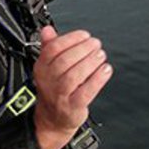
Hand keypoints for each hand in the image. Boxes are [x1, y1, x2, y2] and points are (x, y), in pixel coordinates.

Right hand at [33, 26, 112, 148]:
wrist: (52, 119)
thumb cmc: (54, 88)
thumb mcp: (48, 66)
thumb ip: (49, 46)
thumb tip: (47, 29)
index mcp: (42, 67)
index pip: (53, 48)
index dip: (71, 39)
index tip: (85, 35)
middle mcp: (48, 81)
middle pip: (65, 61)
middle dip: (84, 49)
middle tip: (96, 45)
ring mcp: (60, 95)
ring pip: (74, 76)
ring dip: (90, 63)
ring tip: (101, 56)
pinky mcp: (72, 107)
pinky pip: (85, 92)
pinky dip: (97, 80)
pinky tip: (105, 70)